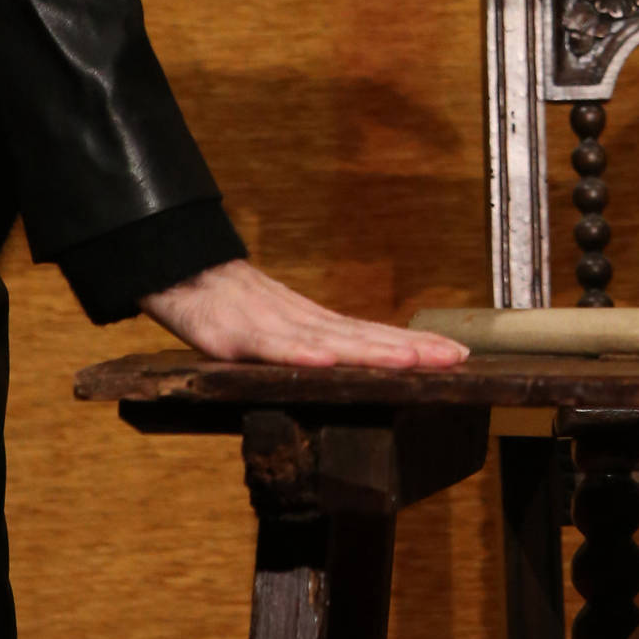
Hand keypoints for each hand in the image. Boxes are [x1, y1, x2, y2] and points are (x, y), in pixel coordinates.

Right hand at [139, 258, 468, 369]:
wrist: (180, 272)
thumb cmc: (230, 307)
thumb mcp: (278, 330)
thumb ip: (311, 346)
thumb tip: (351, 366)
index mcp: (315, 324)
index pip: (373, 336)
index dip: (415, 346)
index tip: (458, 355)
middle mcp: (303, 322)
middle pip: (364, 337)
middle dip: (412, 350)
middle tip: (456, 359)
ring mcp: (271, 327)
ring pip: (329, 342)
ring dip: (371, 352)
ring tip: (410, 361)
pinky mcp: (234, 337)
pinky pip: (270, 347)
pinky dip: (298, 353)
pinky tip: (325, 361)